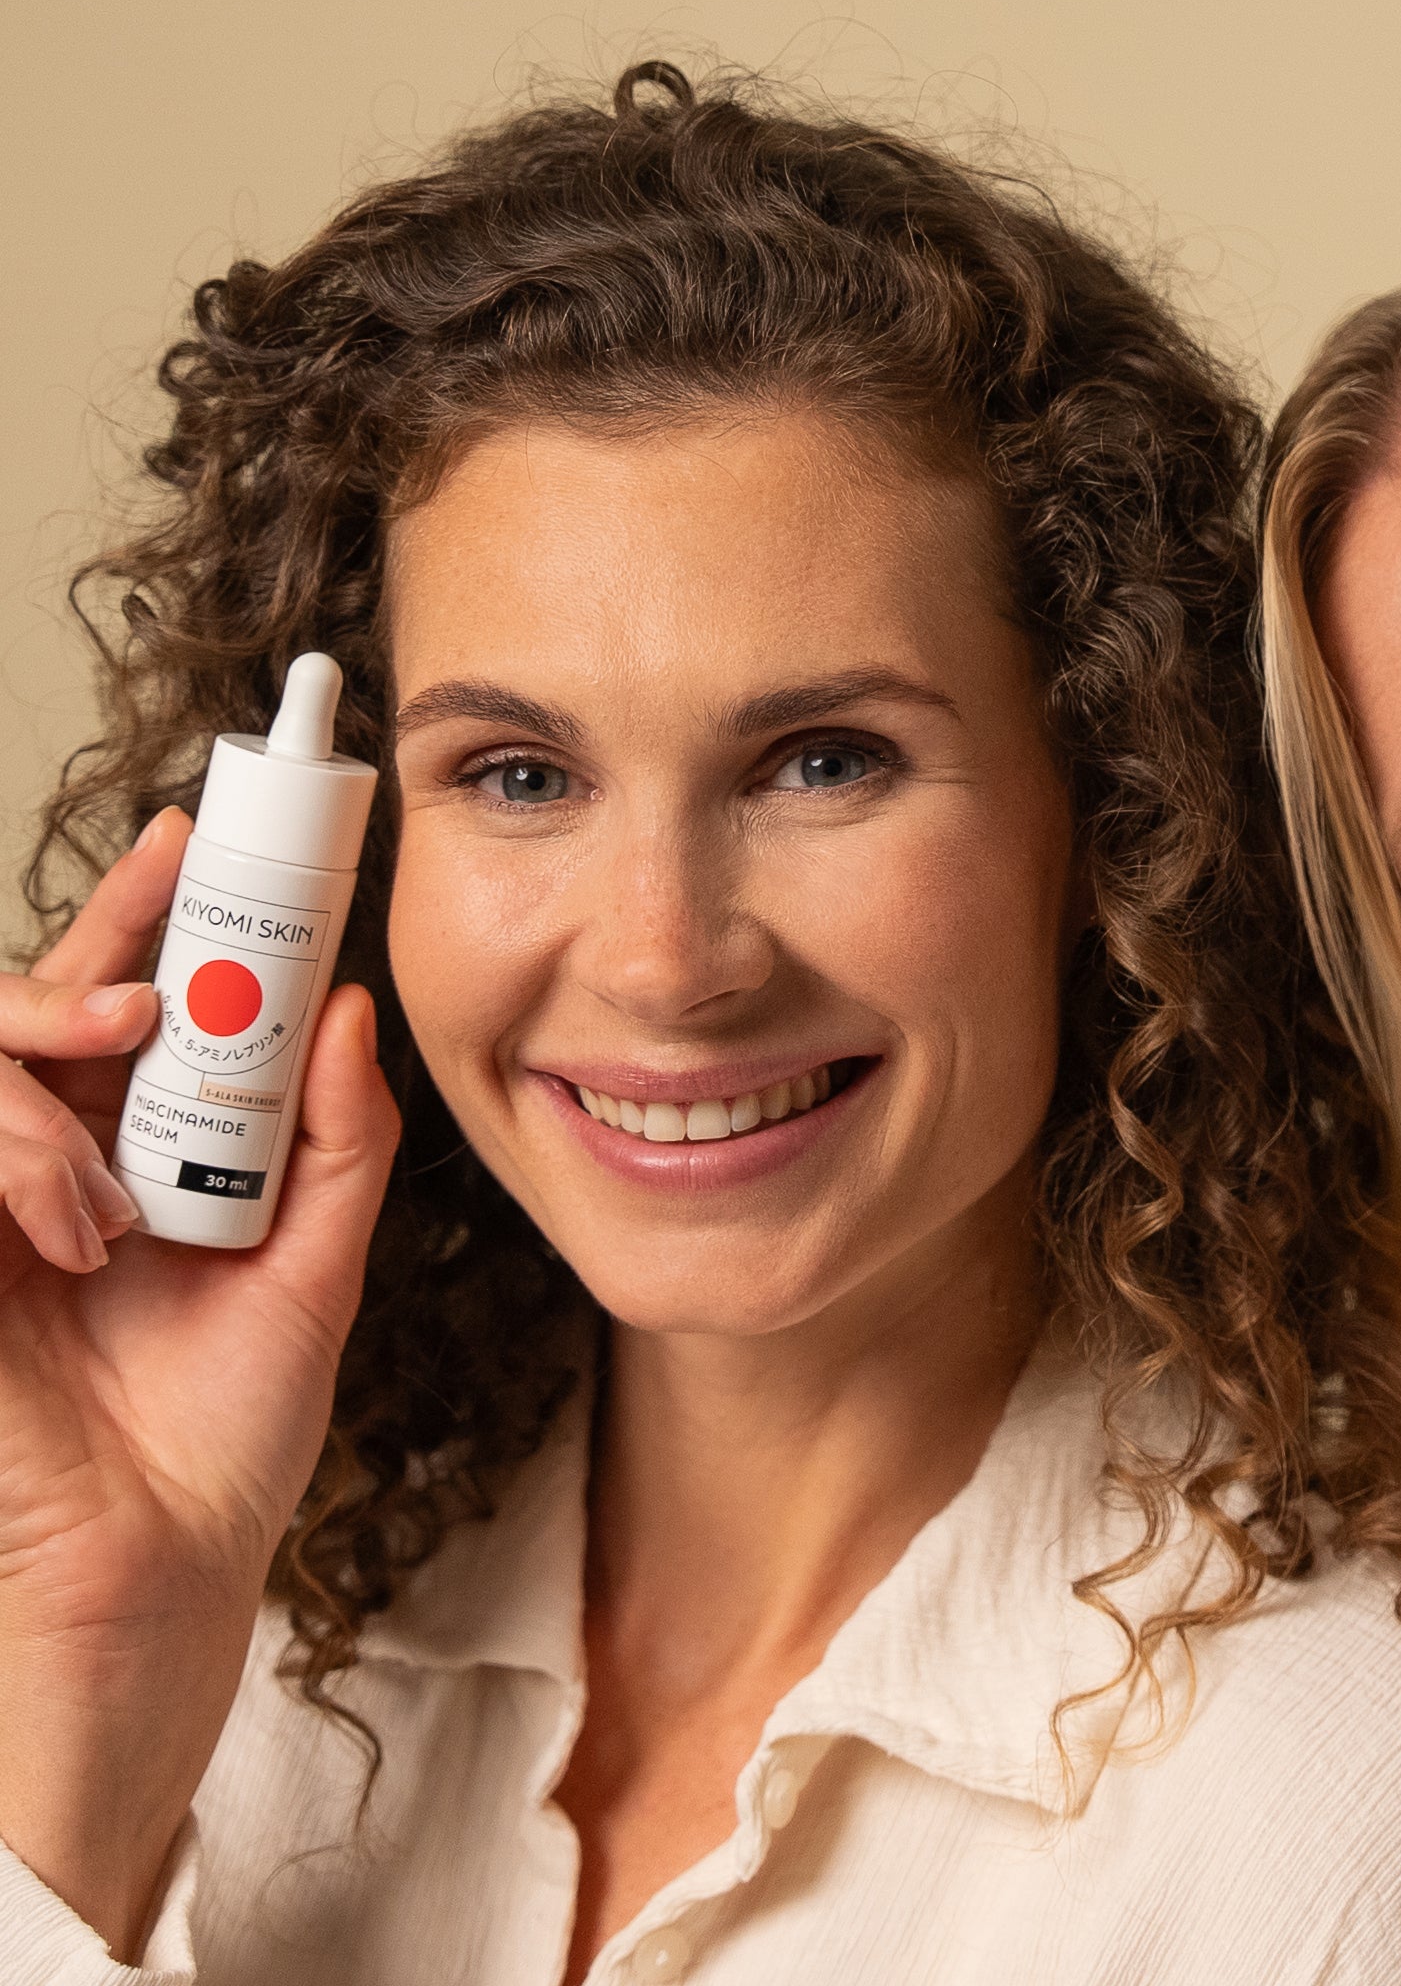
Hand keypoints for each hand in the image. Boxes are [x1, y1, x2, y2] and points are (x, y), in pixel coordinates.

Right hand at [0, 809, 399, 1955]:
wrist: (152, 1577)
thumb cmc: (227, 1436)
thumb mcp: (316, 1269)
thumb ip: (339, 1139)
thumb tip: (354, 1008)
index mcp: (148, 1151)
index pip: (136, 1001)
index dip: (155, 910)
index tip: (201, 834)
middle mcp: (59, 1161)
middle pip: (39, 1006)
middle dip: (83, 968)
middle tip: (143, 1003)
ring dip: (37, 1081)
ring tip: (107, 1179)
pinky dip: (7, 1152)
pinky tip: (64, 1224)